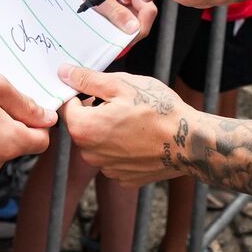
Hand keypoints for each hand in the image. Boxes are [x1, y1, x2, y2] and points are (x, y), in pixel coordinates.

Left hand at [58, 65, 192, 185]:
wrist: (188, 141)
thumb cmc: (157, 109)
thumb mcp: (122, 85)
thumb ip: (88, 80)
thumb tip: (63, 73)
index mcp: (83, 128)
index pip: (68, 107)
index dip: (83, 95)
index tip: (103, 91)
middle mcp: (89, 154)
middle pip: (83, 127)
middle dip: (97, 114)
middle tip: (125, 104)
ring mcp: (107, 169)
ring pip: (100, 143)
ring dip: (110, 132)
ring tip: (136, 122)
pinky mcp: (124, 178)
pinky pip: (115, 159)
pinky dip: (124, 149)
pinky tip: (142, 139)